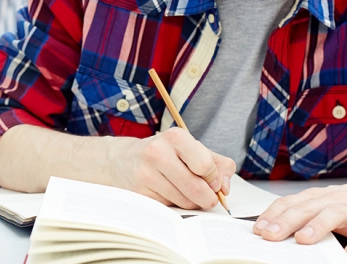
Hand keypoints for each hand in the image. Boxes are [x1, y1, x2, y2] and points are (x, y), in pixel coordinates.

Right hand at [110, 127, 235, 210]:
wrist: (121, 160)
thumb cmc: (164, 155)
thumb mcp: (190, 149)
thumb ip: (218, 164)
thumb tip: (225, 188)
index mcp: (175, 137)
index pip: (205, 165)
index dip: (214, 178)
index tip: (211, 180)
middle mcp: (157, 152)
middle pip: (197, 188)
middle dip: (207, 197)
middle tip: (207, 197)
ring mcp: (146, 174)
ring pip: (185, 202)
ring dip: (191, 203)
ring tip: (183, 191)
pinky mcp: (139, 193)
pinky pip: (170, 208)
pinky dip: (174, 206)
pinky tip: (167, 194)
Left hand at [253, 174, 346, 260]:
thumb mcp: (325, 204)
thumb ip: (304, 214)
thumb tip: (274, 230)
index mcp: (318, 198)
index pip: (291, 203)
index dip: (273, 215)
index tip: (258, 229)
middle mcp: (334, 201)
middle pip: (307, 209)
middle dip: (286, 222)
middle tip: (270, 234)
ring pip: (334, 214)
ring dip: (318, 227)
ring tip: (304, 240)